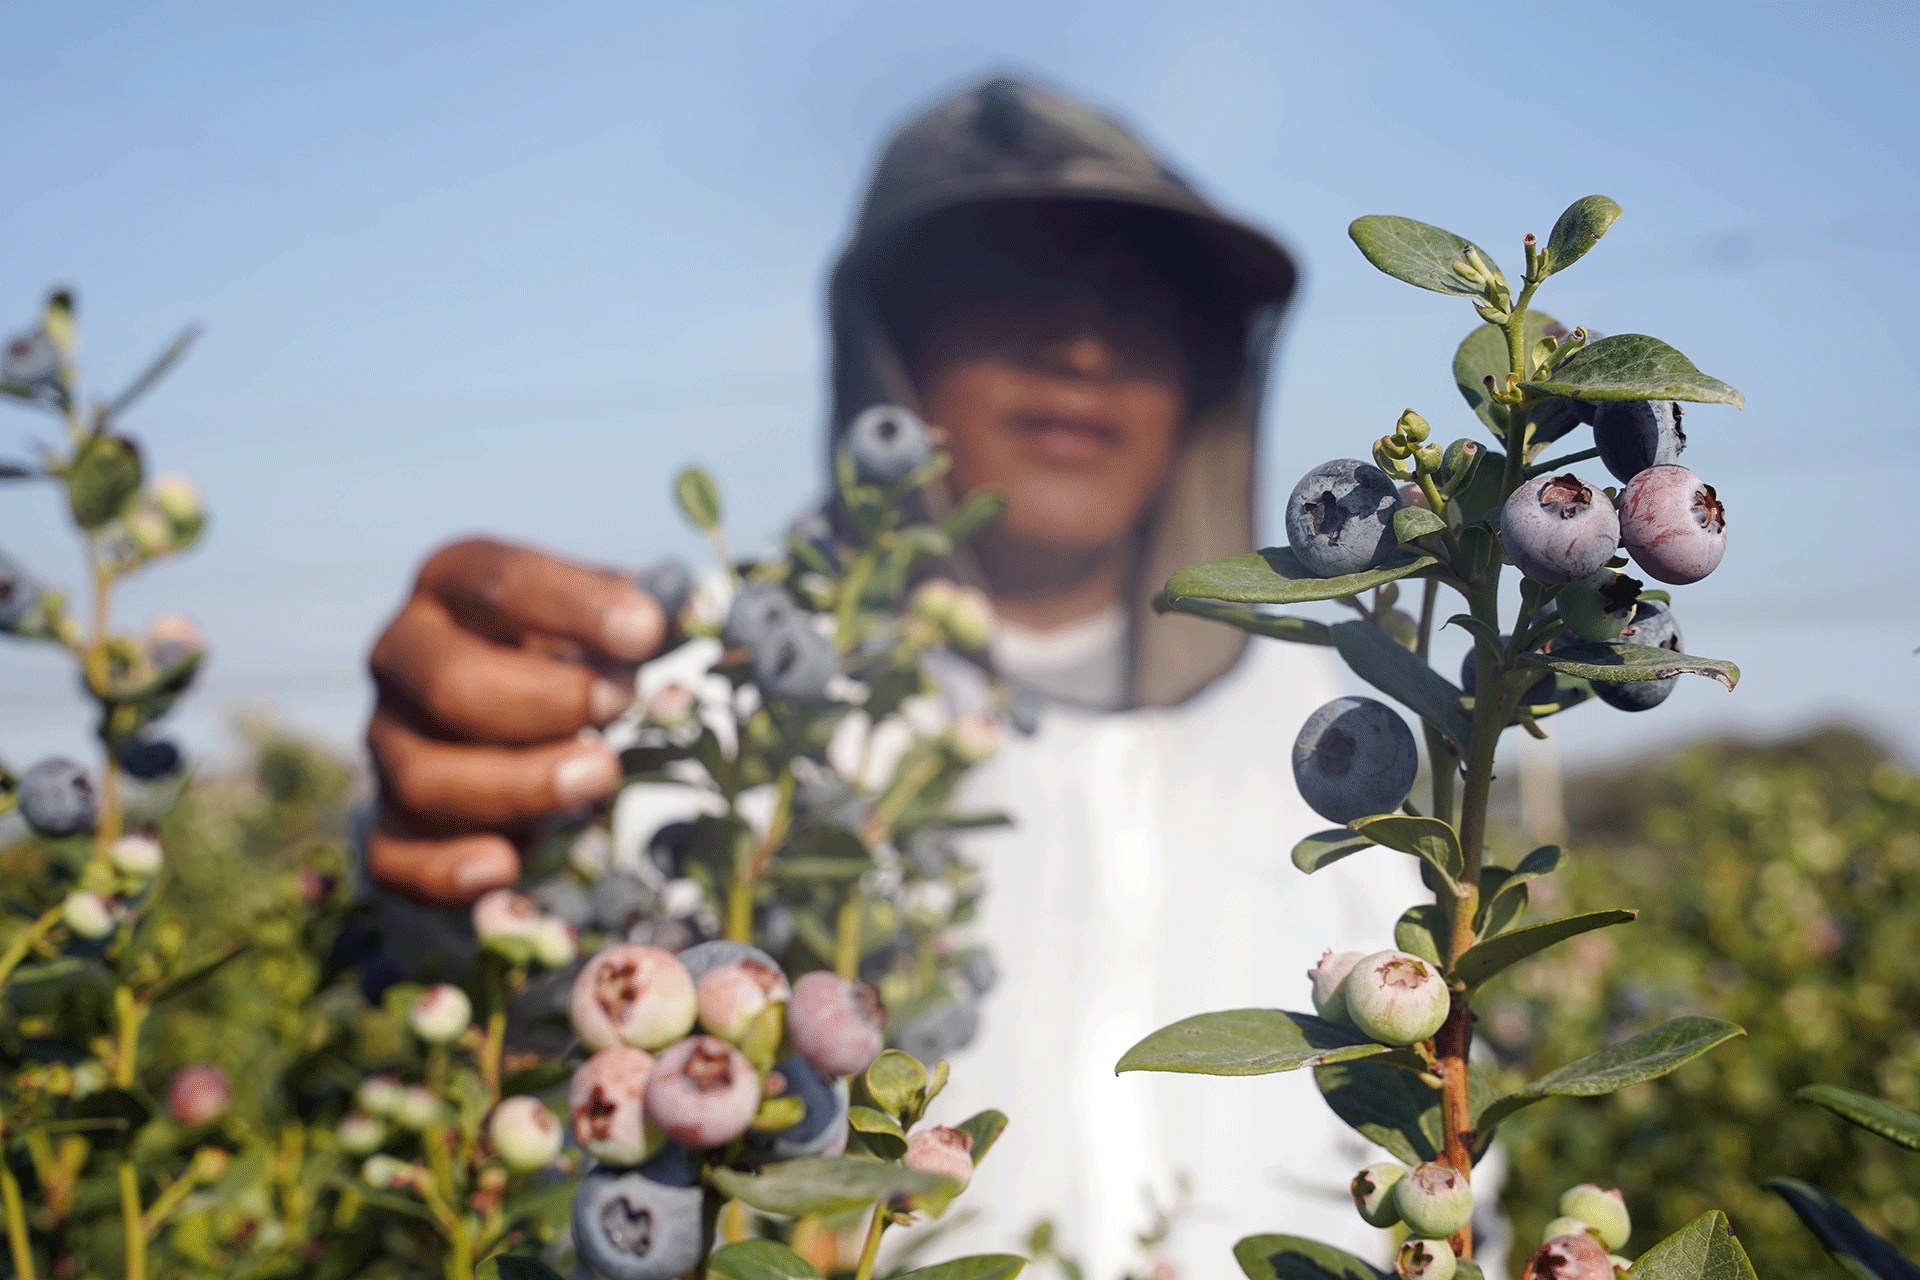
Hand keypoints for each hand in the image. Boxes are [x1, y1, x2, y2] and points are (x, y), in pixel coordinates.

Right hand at [365, 539, 665, 905]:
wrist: (511, 722)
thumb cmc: (568, 655)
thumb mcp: (597, 621)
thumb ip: (631, 624)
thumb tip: (671, 623)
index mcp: (453, 585)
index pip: (501, 582)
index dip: (575, 607)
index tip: (645, 632)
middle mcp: (403, 657)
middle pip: (450, 683)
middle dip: (544, 702)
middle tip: (619, 708)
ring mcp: (388, 742)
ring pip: (426, 776)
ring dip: (518, 785)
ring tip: (597, 778)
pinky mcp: (386, 822)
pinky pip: (394, 856)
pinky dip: (447, 869)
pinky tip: (505, 867)